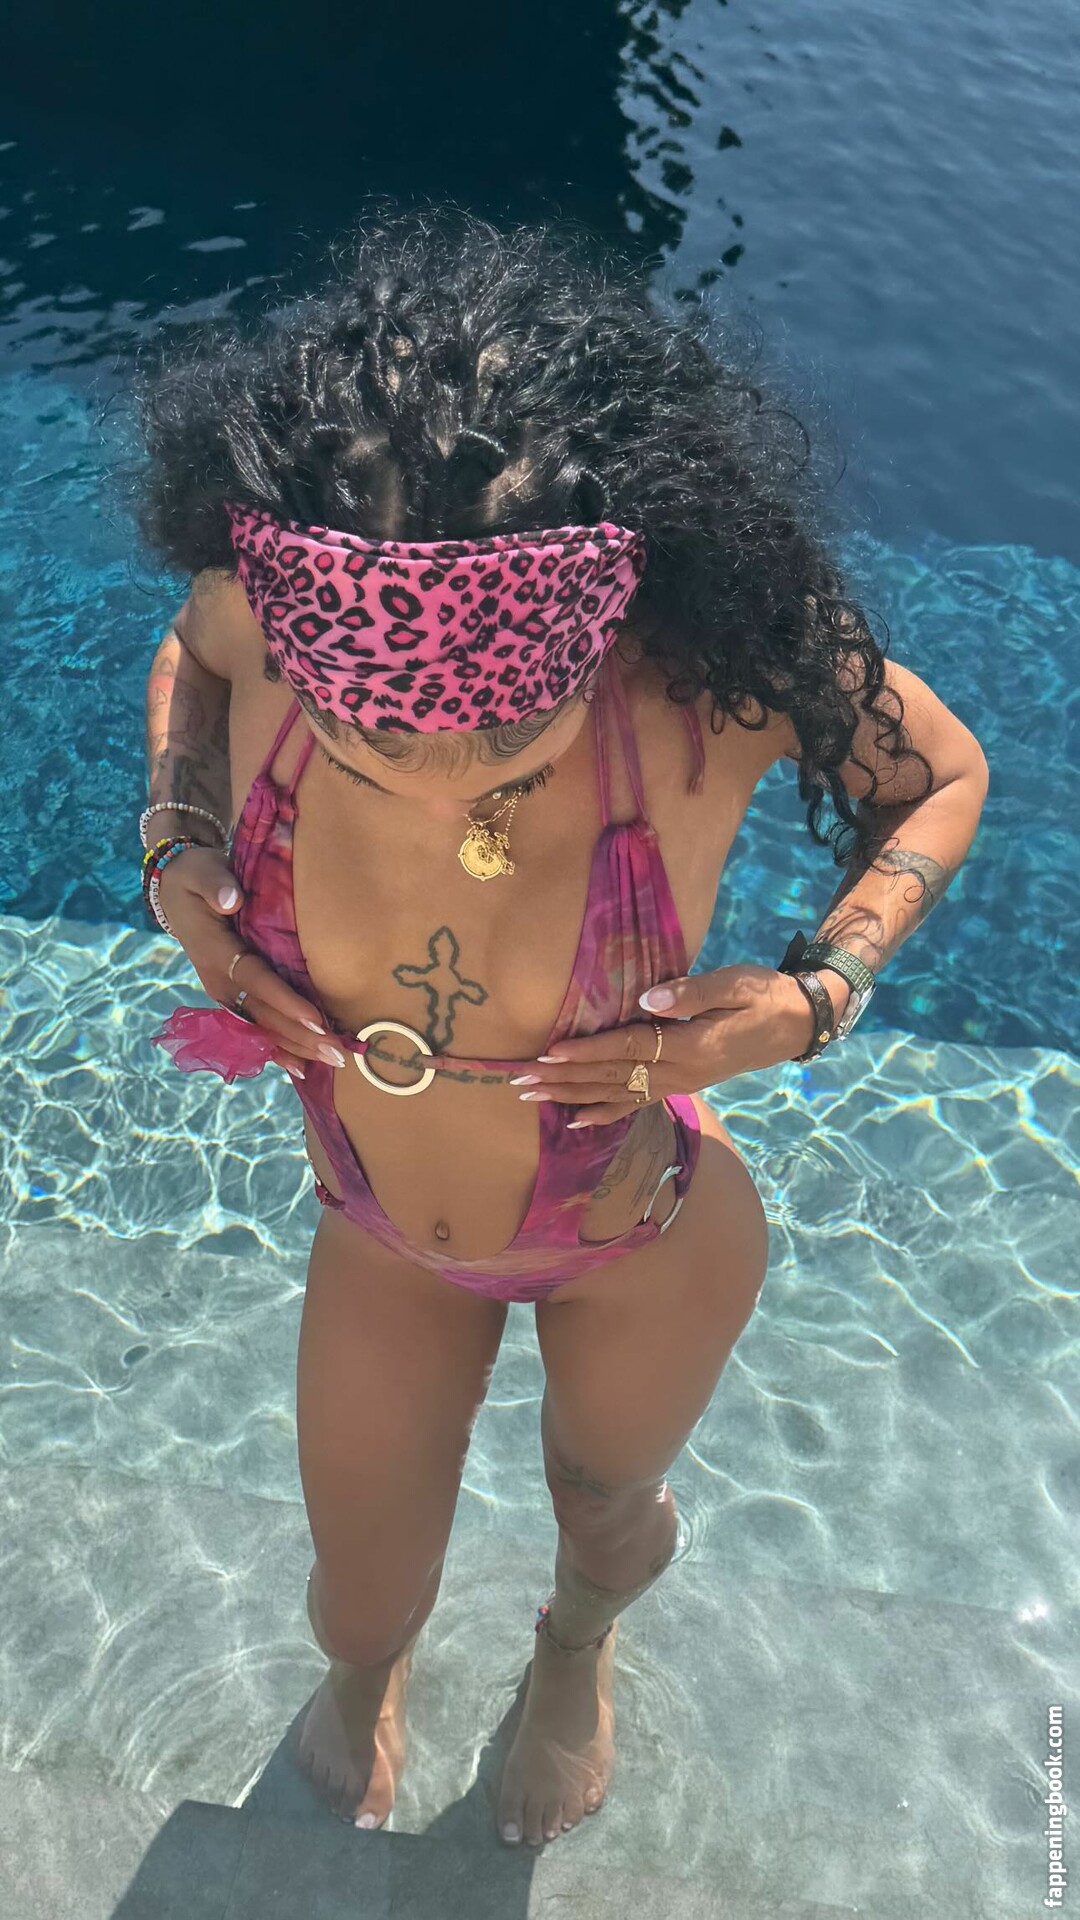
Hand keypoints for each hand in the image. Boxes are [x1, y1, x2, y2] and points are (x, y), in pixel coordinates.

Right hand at [156, 846, 335, 1079]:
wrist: (175, 893)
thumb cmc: (197, 878)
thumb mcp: (201, 872)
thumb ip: (215, 885)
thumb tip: (231, 899)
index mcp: (215, 952)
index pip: (256, 981)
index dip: (285, 1001)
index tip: (316, 1019)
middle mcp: (218, 981)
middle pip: (263, 1014)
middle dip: (301, 1036)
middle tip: (337, 1053)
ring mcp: (224, 993)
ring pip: (262, 1027)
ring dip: (296, 1047)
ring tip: (331, 1062)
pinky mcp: (231, 997)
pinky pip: (255, 1028)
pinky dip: (278, 1050)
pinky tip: (302, 1067)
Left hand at [512, 964, 833, 1124]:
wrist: (793, 1024)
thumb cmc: (762, 996)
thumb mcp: (734, 985)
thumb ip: (691, 992)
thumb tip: (647, 999)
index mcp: (689, 1046)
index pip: (629, 1048)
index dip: (588, 1050)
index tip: (550, 1052)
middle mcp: (679, 1073)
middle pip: (612, 1077)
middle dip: (564, 1079)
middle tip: (520, 1081)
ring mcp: (679, 1084)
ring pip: (616, 1094)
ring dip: (571, 1096)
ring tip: (532, 1097)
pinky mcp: (680, 1085)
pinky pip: (635, 1104)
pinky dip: (604, 1112)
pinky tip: (577, 1119)